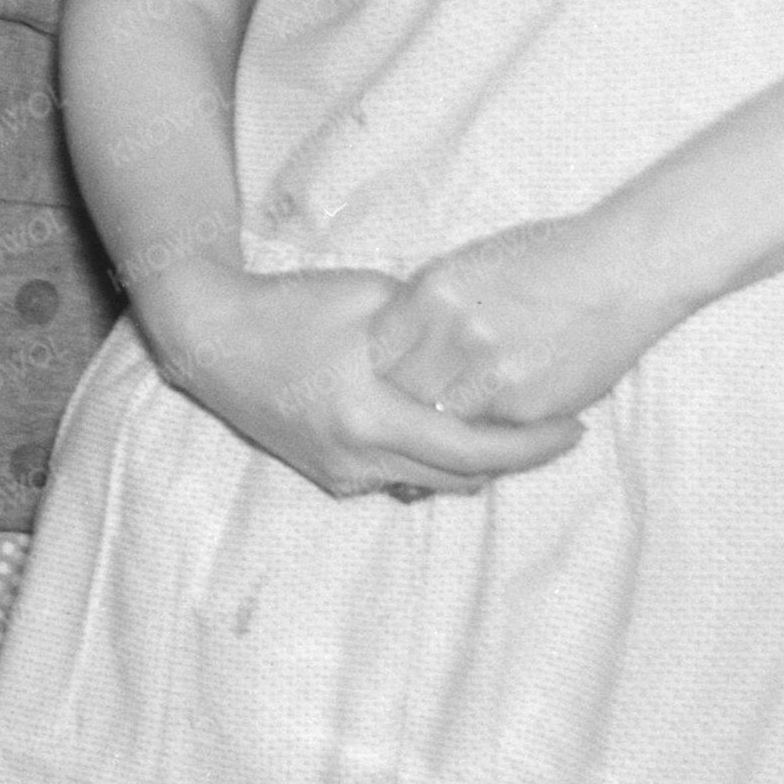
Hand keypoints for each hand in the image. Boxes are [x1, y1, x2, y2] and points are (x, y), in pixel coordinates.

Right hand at [139, 259, 587, 503]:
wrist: (209, 339)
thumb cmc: (290, 307)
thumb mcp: (373, 299)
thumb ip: (434, 329)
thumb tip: (495, 339)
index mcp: (371, 415)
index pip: (475, 450)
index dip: (533, 445)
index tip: (574, 428)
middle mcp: (358, 459)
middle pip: (464, 478)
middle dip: (514, 458)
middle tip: (553, 427)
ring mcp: (341, 474)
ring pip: (433, 483)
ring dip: (473, 461)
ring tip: (507, 426)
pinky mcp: (328, 475)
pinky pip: (399, 478)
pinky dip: (431, 459)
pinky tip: (445, 427)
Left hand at [369, 212, 675, 428]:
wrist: (621, 270)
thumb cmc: (546, 258)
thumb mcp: (467, 265)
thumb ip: (425, 307)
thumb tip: (390, 347)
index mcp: (432, 294)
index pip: (377, 353)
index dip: (386, 366)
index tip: (398, 371)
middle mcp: (454, 335)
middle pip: (401, 392)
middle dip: (408, 398)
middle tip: (424, 400)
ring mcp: (490, 375)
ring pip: (439, 420)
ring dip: (447, 420)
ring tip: (465, 409)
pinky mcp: (525, 407)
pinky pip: (486, 434)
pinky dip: (489, 430)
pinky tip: (503, 413)